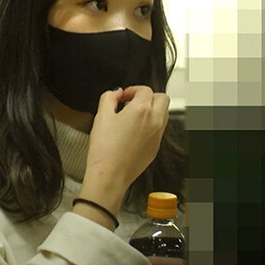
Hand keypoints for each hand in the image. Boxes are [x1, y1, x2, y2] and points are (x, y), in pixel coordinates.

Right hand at [80, 86, 169, 213]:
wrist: (110, 175)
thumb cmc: (105, 149)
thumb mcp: (101, 116)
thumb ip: (108, 97)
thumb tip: (115, 93)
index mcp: (142, 110)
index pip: (145, 90)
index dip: (132, 90)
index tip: (122, 96)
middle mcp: (154, 121)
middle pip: (162, 98)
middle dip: (148, 97)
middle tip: (132, 102)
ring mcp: (158, 135)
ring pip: (164, 113)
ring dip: (152, 109)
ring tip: (133, 116)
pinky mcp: (156, 147)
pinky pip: (159, 129)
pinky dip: (151, 125)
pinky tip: (135, 132)